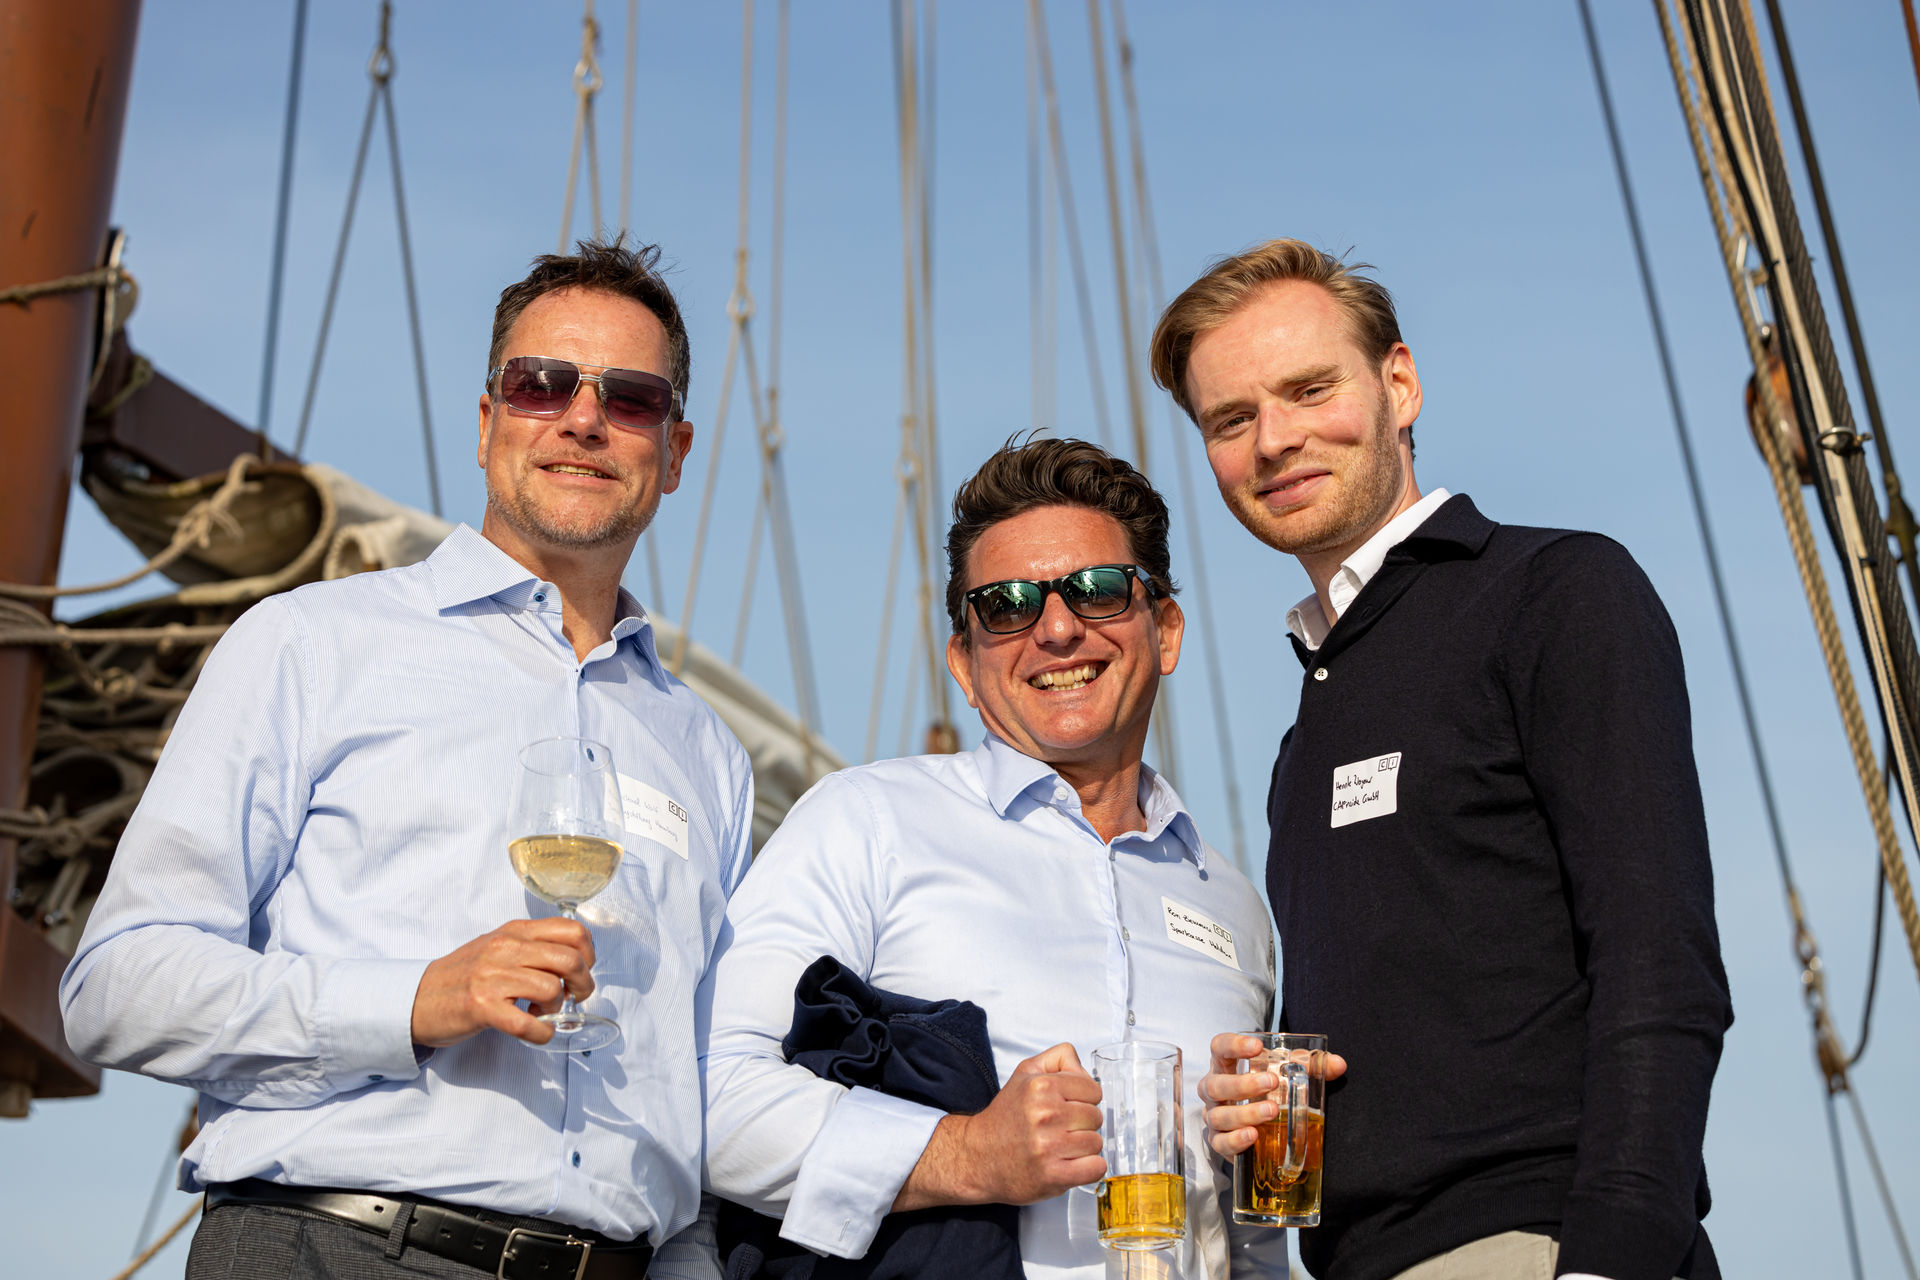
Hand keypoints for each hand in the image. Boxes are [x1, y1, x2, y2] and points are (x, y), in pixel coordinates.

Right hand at [410, 917, 596, 1046]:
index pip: (572, 930)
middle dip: (583, 984)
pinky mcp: (482, 1008)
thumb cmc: (463, 975)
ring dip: (557, 1009)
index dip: (589, 953)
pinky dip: (542, 1033)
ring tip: (542, 1012)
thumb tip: (575, 958)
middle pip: (570, 960)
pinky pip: (528, 1024)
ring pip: (552, 990)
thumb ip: (533, 946)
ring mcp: (492, 978)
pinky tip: (537, 1031)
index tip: (583, 969)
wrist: (417, 999)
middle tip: (574, 997)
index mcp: (514, 931)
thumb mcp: (498, 946)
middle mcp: (505, 949)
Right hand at [894, 1042, 1105, 1209]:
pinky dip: (1088, 1168)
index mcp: (1041, 1086)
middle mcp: (1045, 1114)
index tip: (1067, 1106)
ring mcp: (1048, 1146)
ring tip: (1061, 1147)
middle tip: (1060, 1129)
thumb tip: (1084, 1069)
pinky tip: (1071, 1164)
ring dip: (1083, 1148)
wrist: (979, 1157)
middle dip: (1082, 1123)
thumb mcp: (1025, 1073)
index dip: (1083, 1099)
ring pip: (1096, 1143)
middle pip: (1096, 1117)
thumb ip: (1058, 1059)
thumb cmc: (1005, 1118)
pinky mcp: (1053, 1175)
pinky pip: (1096, 1168)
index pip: (1094, 1090)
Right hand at [1196, 1032, 1347, 1159]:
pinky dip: (1235, 1140)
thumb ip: (1310, 1066)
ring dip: (1245, 1113)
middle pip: (1215, 1084)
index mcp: (1226, 1066)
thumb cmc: (1268, 1092)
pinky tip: (1253, 1136)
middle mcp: (1214, 1090)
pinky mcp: (1219, 1142)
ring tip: (1272, 1111)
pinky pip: (1219, 1143)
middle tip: (1272, 1082)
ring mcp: (1214, 1116)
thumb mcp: (1285, 1074)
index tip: (1257, 1046)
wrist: (1257, 1128)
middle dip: (1243, 1084)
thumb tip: (1339, 1064)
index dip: (1234, 1044)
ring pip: (1218, 1115)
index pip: (1219, 1047)